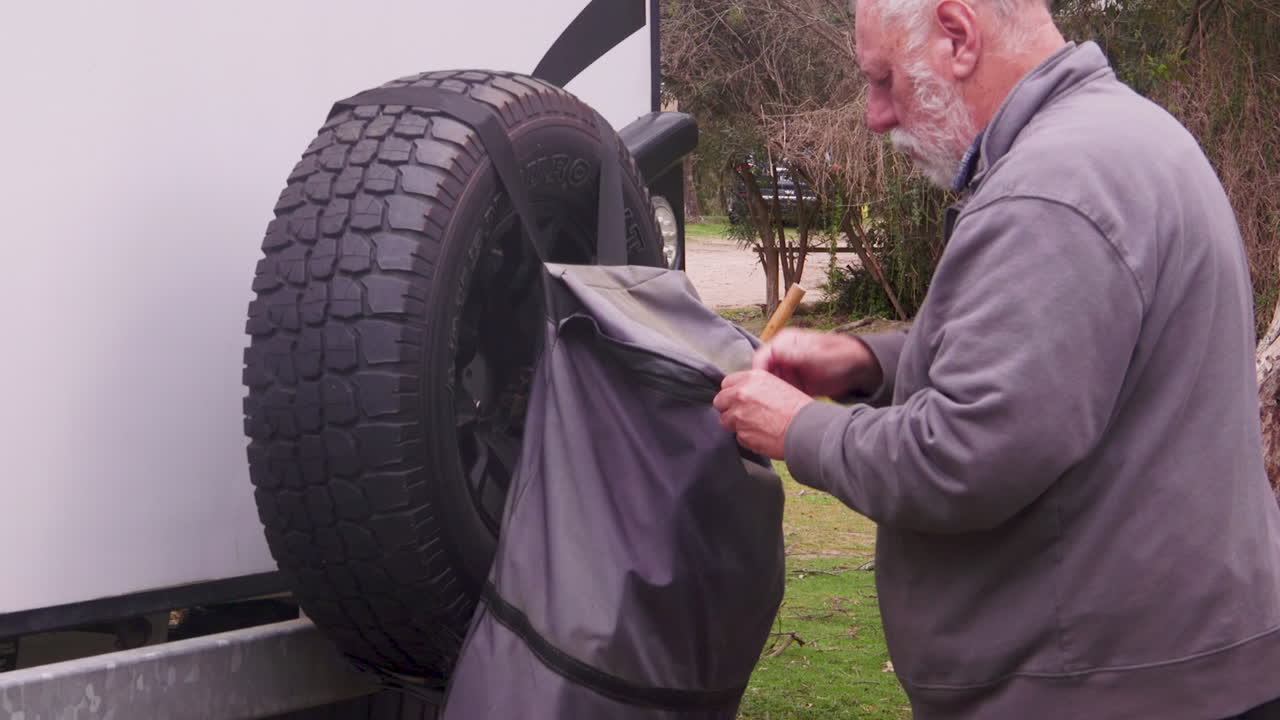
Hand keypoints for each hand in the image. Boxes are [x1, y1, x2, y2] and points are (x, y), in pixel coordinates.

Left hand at [713, 369, 813, 458]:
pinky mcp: (742, 434)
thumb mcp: (777, 385)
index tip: (737, 399)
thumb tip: (743, 393)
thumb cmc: (798, 408)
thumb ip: (755, 387)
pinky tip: (761, 435)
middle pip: (720, 401)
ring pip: (725, 421)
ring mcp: (739, 415)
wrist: (806, 428)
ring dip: (736, 424)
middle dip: (728, 408)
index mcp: (751, 379)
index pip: (726, 383)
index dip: (731, 392)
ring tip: (755, 426)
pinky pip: (737, 436)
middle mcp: (741, 394)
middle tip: (743, 414)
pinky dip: (746, 437)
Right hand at [753, 328, 881, 397]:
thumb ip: (795, 354)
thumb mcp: (815, 354)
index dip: (757, 372)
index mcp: (783, 343)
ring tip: (774, 408)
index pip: (761, 357)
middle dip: (762, 388)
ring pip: (770, 386)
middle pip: (762, 374)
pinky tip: (784, 410)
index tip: (758, 388)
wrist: (858, 368)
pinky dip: (781, 403)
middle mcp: (782, 357)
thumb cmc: (838, 355)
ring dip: (771, 396)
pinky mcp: (795, 386)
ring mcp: (788, 372)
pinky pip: (782, 395)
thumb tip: (775, 353)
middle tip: (764, 402)